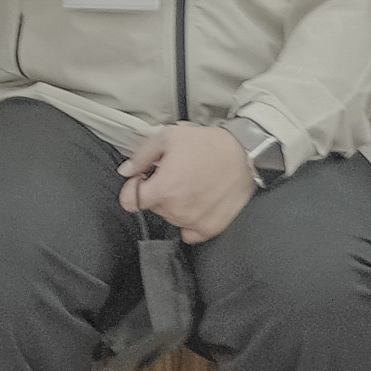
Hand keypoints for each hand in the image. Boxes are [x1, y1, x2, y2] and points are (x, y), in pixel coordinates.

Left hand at [121, 123, 257, 242]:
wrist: (244, 155)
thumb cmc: (208, 144)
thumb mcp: (168, 137)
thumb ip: (141, 156)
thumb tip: (126, 171)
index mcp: (163, 189)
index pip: (129, 202)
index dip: (133, 187)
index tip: (144, 178)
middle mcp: (176, 210)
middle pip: (152, 207)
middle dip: (157, 191)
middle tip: (175, 174)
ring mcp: (194, 222)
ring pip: (170, 218)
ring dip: (174, 204)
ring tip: (190, 184)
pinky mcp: (210, 228)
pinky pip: (188, 233)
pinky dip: (189, 221)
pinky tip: (197, 203)